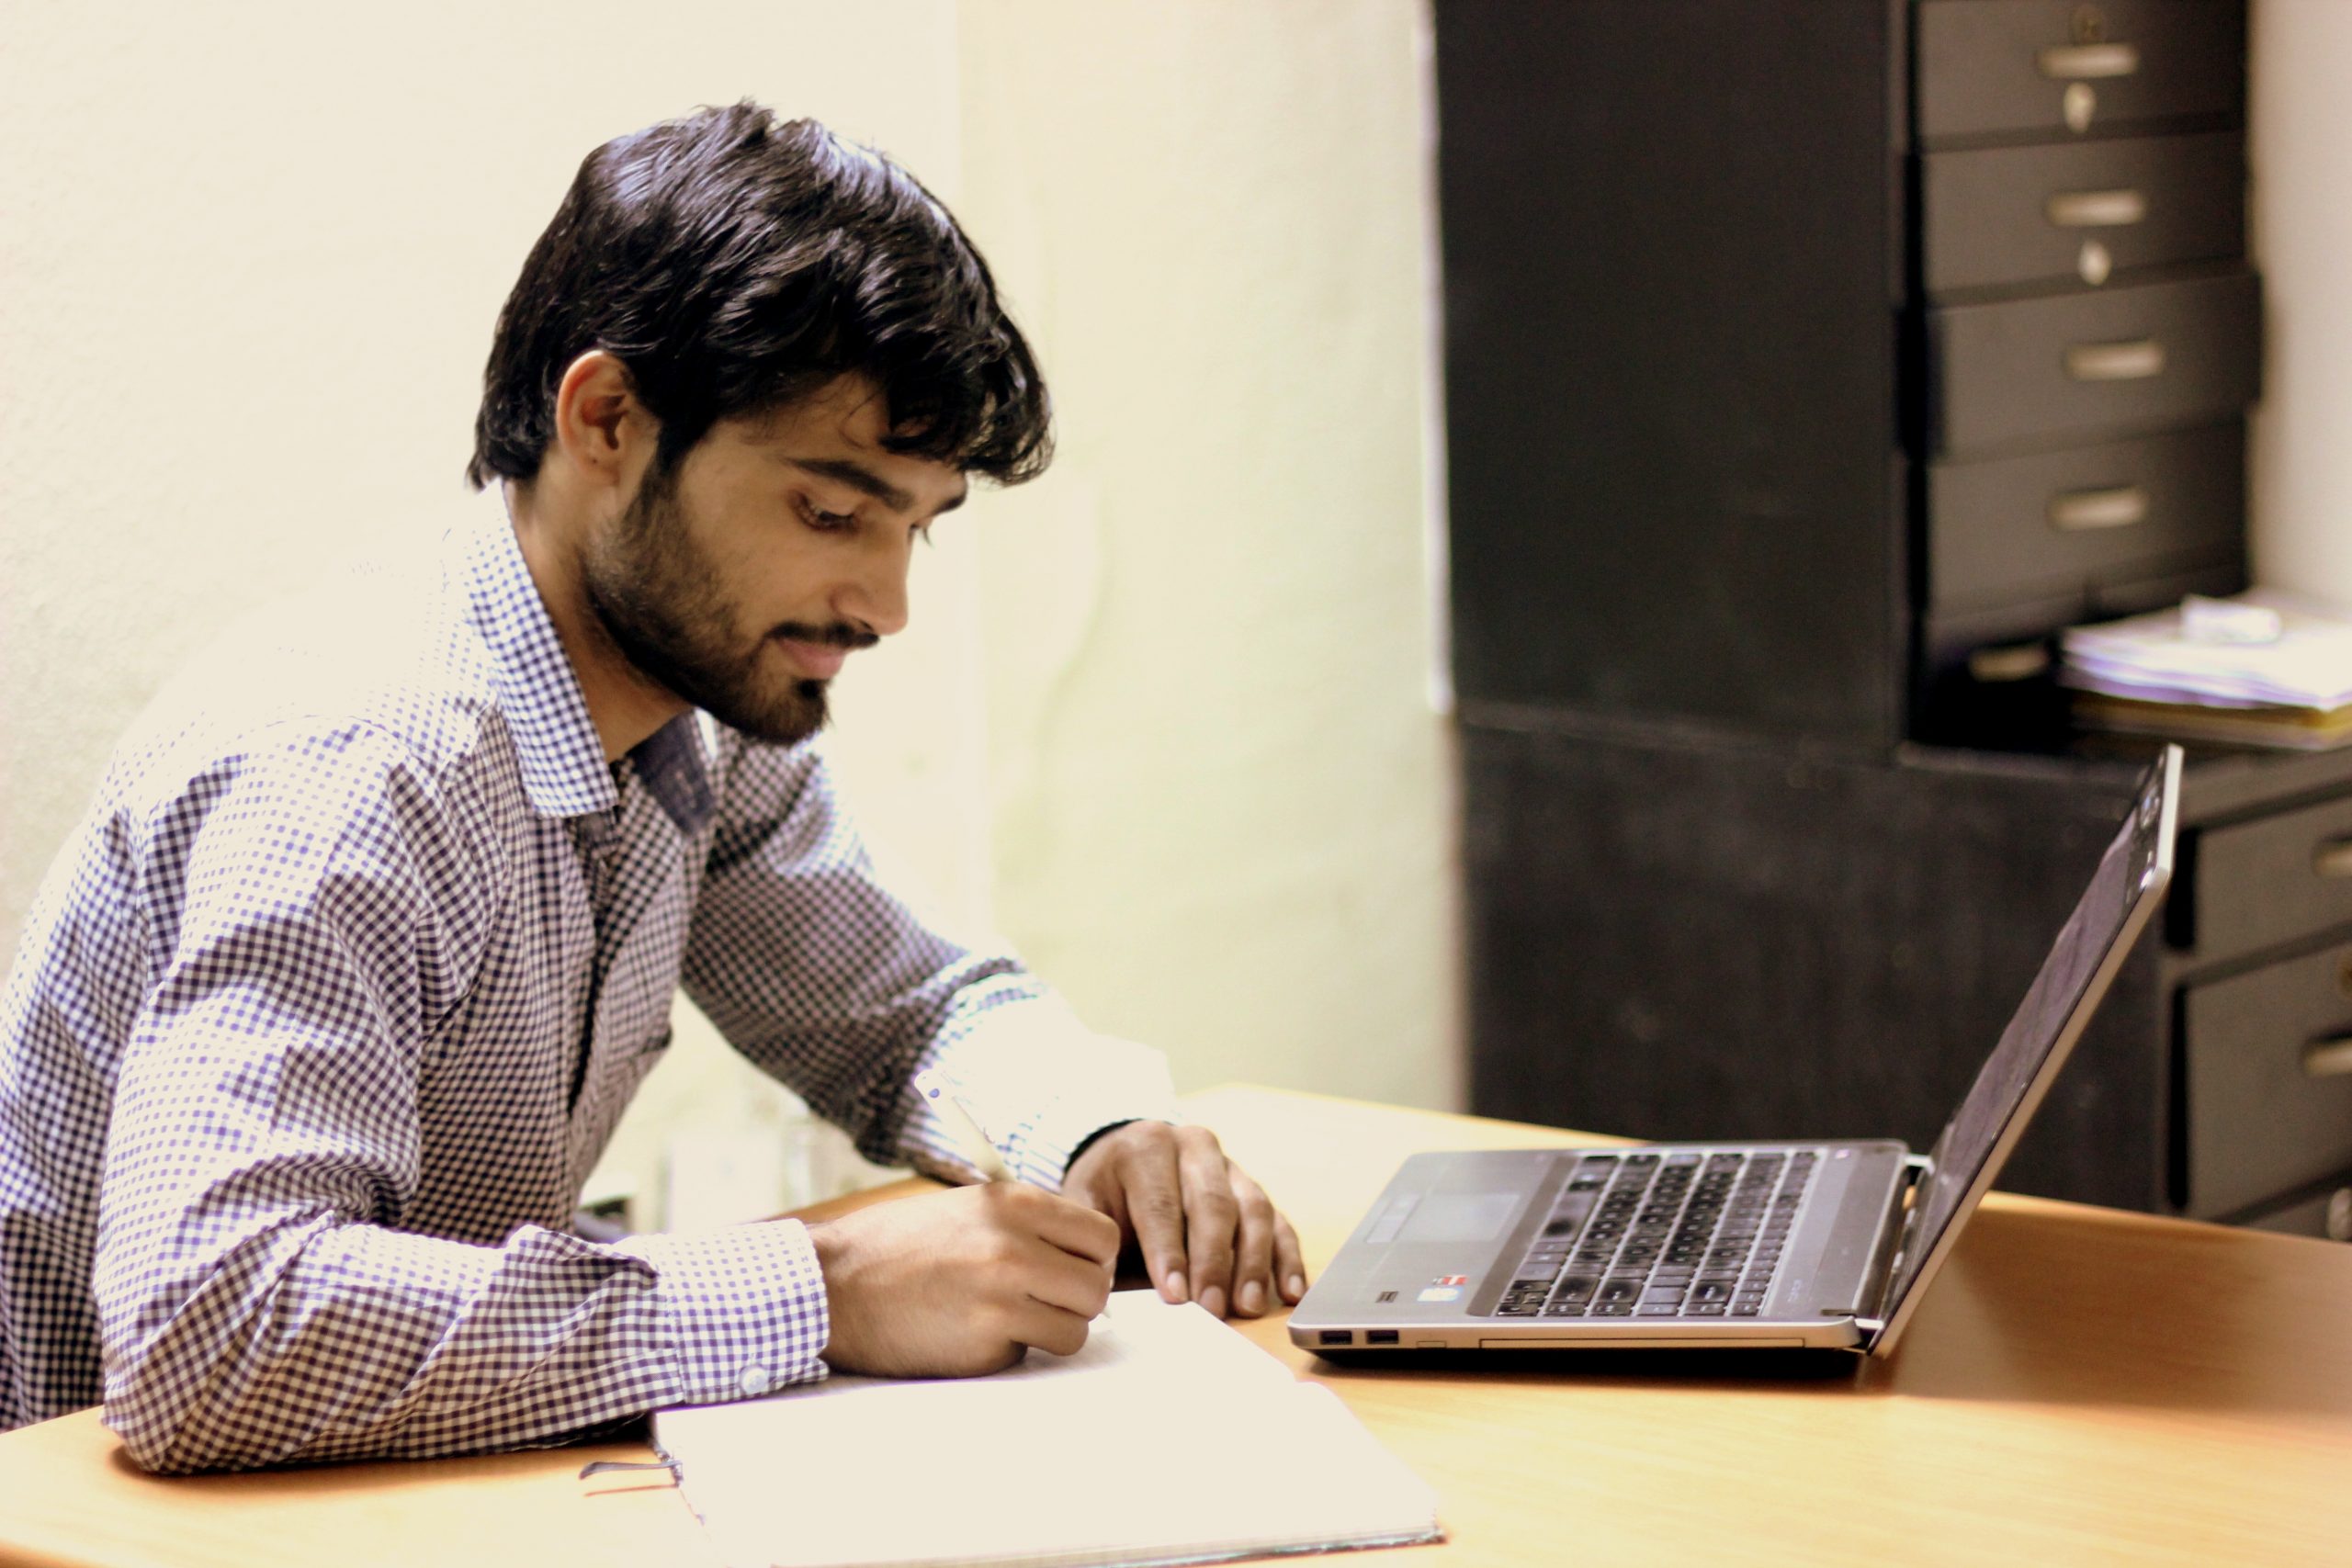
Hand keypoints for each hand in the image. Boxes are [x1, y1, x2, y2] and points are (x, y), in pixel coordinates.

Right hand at [808, 1183, 1118, 1376]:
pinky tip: (969, 1332)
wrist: (831, 1286)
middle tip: (1046, 1301)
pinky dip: (1007, 1350)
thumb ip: (1026, 1224)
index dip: (1092, 1258)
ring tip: (1008, 1318)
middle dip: (1077, 1301)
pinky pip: (1027, 1355)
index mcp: (1013, 1204)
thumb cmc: (895, 1245)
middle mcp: (1013, 1249)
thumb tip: (1086, 1256)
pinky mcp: (983, 1347)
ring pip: (1075, 1331)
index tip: (1071, 1268)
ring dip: (1050, 1331)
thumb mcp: (967, 1208)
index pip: (1101, 1236)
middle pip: (1096, 1287)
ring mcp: (999, 1301)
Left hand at [1060, 1122, 1306, 1320]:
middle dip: (1214, 1262)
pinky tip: (1288, 1290)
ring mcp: (1230, 1165)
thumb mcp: (1087, 1203)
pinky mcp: (1253, 1188)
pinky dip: (1286, 1257)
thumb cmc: (1106, 1191)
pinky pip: (1278, 1220)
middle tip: (1212, 1308)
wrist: (1126, 1157)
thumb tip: (1103, 1286)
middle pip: (1213, 1204)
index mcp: (1147, 1146)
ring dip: (1254, 1262)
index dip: (1169, 1252)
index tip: (1176, 1296)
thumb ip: (1095, 1237)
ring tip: (1248, 1306)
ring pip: (1253, 1209)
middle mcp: (1194, 1147)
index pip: (1161, 1203)